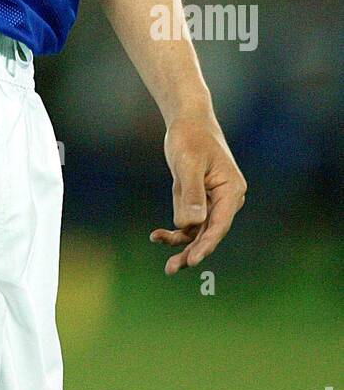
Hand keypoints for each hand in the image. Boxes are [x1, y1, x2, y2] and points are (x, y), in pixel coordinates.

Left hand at [150, 116, 246, 274]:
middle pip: (209, 233)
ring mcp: (213, 202)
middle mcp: (226, 200)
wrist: (187, 120)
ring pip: (198, 231)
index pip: (219, 225)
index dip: (206, 245)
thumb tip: (192, 224)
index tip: (193, 261)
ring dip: (181, 244)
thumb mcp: (187, 164)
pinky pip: (189, 221)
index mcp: (231, 191)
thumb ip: (191, 194)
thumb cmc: (190, 137)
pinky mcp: (199, 200)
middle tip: (171, 269)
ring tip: (166, 265)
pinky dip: (175, 230)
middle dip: (192, 252)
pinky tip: (157, 236)